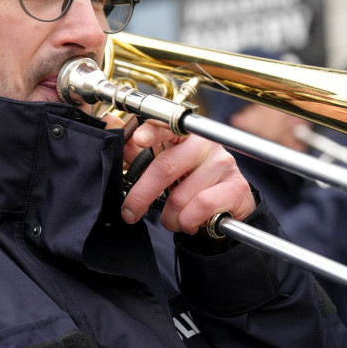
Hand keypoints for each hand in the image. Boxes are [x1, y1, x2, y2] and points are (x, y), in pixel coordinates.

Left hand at [105, 115, 255, 233]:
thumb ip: (137, 151)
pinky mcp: (235, 187)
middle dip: (141, 196)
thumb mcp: (164, 169)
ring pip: (181, 196)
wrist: (228, 208)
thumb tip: (111, 124)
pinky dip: (188, 223)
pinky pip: (200, 208)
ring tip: (173, 219)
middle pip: (165, 167)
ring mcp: (223, 164)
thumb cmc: (190, 186)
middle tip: (129, 213)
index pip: (167, 125)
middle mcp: (206, 144)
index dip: (151, 131)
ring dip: (170, 217)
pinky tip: (189, 223)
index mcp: (185, 136)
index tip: (137, 140)